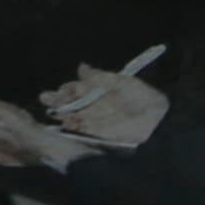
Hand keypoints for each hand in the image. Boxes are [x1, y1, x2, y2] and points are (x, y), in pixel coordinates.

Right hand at [39, 65, 168, 148]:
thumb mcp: (121, 83)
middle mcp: (97, 108)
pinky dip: (75, 127)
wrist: (159, 122)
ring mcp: (98, 123)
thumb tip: (81, 67)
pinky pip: (84, 131)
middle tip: (45, 98)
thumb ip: (99, 77)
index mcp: (102, 93)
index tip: (60, 89)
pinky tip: (66, 122)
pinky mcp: (101, 137)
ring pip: (76, 117)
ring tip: (54, 110)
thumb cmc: (142, 100)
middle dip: (59, 101)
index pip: (79, 90)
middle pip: (74, 104)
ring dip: (64, 114)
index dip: (68, 89)